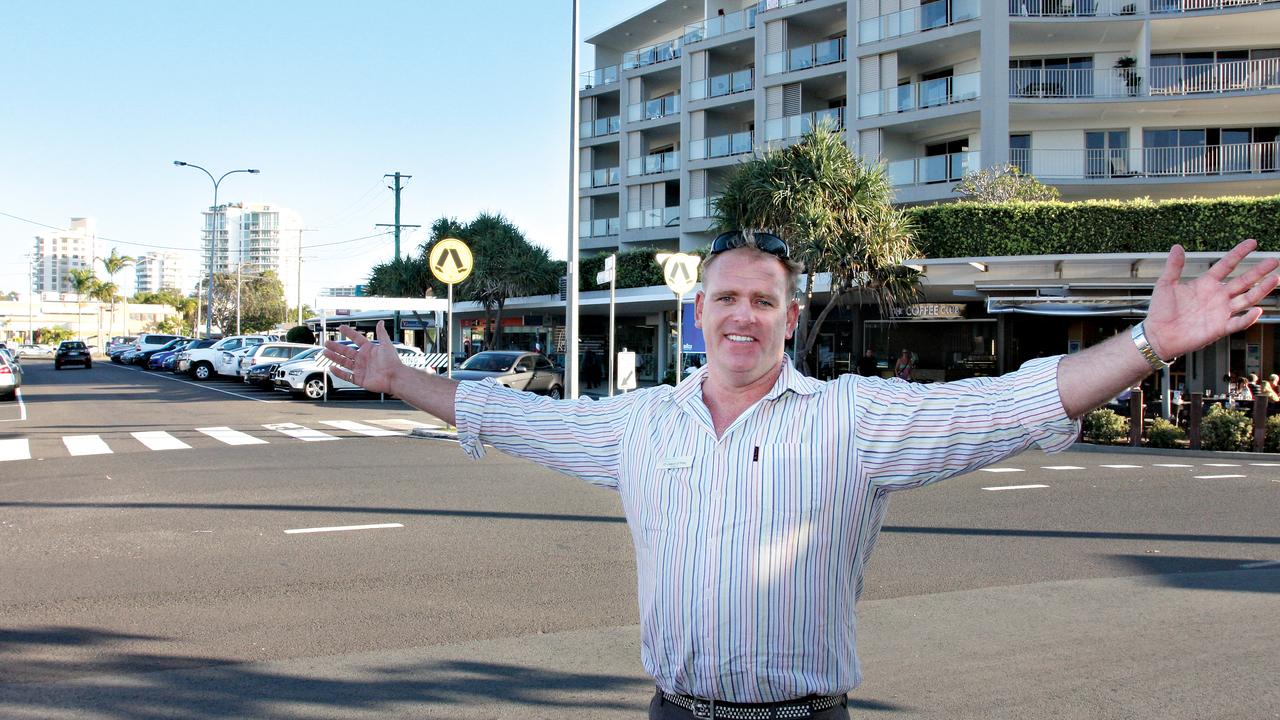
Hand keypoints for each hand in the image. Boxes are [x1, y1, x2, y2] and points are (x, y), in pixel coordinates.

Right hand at [322, 321, 401, 393]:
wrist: (395, 377)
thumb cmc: (393, 362)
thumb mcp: (386, 344)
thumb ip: (382, 333)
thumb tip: (381, 322)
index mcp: (369, 350)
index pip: (356, 339)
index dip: (349, 333)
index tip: (341, 327)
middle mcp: (364, 359)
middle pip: (346, 351)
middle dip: (336, 347)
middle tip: (327, 343)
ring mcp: (361, 369)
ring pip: (344, 362)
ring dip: (334, 357)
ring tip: (325, 352)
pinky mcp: (359, 379)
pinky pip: (346, 376)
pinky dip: (339, 372)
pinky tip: (332, 368)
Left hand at [1144, 239, 1278, 360]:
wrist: (1157, 335)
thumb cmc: (1160, 311)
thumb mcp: (1166, 285)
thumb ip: (1173, 266)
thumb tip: (1177, 247)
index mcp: (1206, 284)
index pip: (1226, 265)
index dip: (1239, 253)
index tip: (1253, 243)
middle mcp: (1217, 296)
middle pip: (1243, 281)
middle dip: (1259, 270)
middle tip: (1273, 260)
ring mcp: (1220, 312)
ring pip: (1246, 299)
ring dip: (1261, 290)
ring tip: (1275, 279)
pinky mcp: (1219, 328)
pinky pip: (1237, 323)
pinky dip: (1248, 318)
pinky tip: (1257, 310)